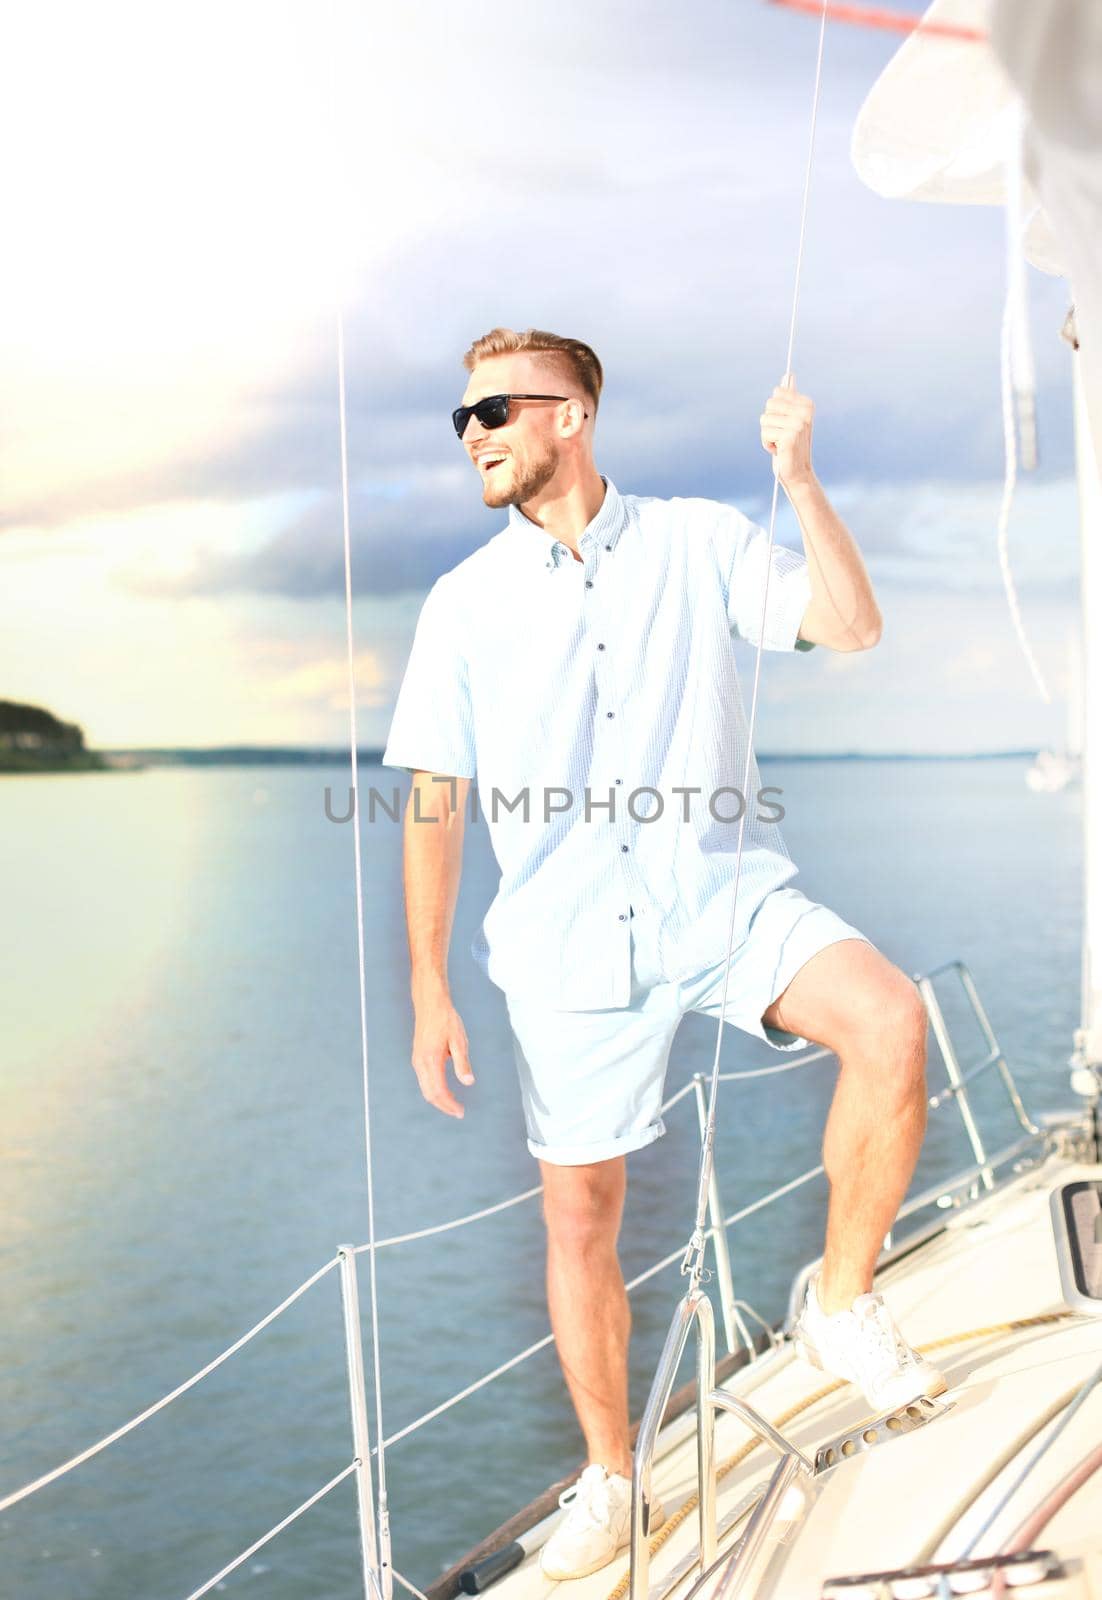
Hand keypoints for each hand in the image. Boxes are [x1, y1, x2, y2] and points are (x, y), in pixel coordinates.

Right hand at [411, 989, 474, 1118]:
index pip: (439, 1091)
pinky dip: (433, 1089)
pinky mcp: (417, 1057)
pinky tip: (444, 1089)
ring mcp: (417, 1060)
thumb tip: (468, 1082)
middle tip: (458, 1112)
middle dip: (443, 1106)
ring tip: (453, 1104)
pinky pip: (423, 1080)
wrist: (430, 1003)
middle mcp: (420, 1063)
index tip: (460, 1112)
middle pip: (430, 1094)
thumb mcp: (459, 1040)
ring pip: (425, 1088)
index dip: (450, 1105)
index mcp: (431, 1060)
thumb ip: (462, 1063)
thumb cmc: (446, 1019)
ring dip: (438, 1099)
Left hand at [760, 373, 814, 489]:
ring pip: (764, 419)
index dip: (775, 411)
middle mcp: (805, 412)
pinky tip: (779, 450)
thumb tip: (788, 375)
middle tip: (781, 435)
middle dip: (769, 422)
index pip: (776, 394)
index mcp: (807, 404)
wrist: (797, 472)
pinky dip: (767, 444)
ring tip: (780, 444)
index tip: (785, 423)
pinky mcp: (789, 436)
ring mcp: (798, 424)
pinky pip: (764, 433)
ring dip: (768, 435)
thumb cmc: (790, 445)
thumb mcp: (790, 418)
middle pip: (769, 404)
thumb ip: (789, 397)